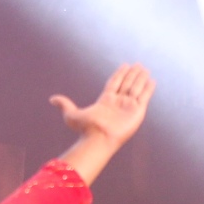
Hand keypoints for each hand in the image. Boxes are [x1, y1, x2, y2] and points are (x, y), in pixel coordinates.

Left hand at [54, 65, 155, 184]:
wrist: (99, 139)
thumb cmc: (86, 129)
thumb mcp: (71, 114)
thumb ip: (64, 105)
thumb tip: (51, 99)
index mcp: (106, 101)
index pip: (115, 83)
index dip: (120, 74)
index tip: (125, 65)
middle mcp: (118, 102)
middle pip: (127, 84)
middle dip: (132, 74)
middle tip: (138, 64)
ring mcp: (129, 107)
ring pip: (136, 88)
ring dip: (141, 78)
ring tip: (145, 69)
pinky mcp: (137, 111)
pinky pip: (145, 97)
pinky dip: (148, 88)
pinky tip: (151, 80)